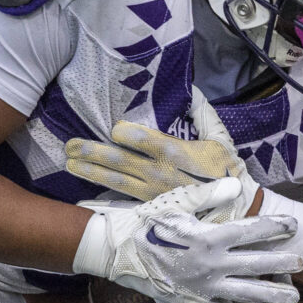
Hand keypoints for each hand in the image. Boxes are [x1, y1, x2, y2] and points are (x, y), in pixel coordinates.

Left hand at [66, 87, 259, 220]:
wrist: (234, 211)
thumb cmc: (227, 173)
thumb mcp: (219, 141)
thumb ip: (204, 115)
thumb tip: (195, 91)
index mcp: (174, 152)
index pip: (139, 139)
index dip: (122, 132)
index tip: (113, 128)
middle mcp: (158, 172)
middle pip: (118, 160)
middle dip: (91, 151)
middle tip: (69, 145)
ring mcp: (151, 192)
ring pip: (114, 180)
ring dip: (89, 171)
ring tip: (69, 163)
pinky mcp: (150, 207)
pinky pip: (121, 198)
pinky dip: (101, 193)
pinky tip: (86, 189)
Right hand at [73, 178, 300, 302]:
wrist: (116, 251)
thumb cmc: (146, 222)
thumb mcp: (176, 204)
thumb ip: (208, 196)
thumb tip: (236, 187)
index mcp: (208, 237)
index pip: (250, 231)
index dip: (274, 227)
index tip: (293, 225)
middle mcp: (211, 264)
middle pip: (255, 263)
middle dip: (281, 261)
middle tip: (302, 260)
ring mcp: (204, 287)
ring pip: (246, 292)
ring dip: (272, 294)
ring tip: (293, 295)